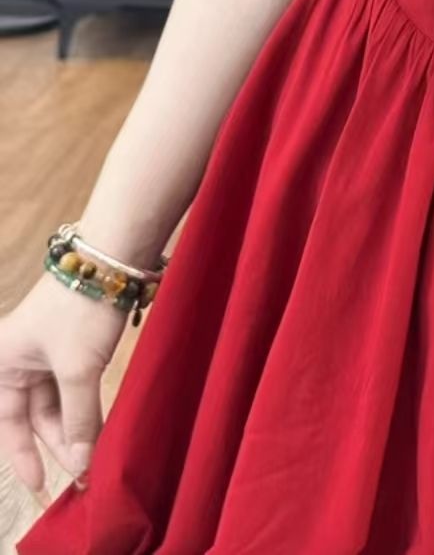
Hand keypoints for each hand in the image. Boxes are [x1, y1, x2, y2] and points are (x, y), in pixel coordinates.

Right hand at [0, 272, 126, 503]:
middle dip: (59, 444)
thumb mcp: (78, 368)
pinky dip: (86, 407)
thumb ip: (78, 418)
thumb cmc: (81, 308)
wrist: (112, 257)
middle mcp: (19, 359)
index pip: (9, 423)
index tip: (43, 487)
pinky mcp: (74, 344)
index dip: (24, 457)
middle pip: (34, 415)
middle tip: (84, 474)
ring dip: (76, 428)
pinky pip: (75, 386)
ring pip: (58, 402)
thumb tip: (81, 465)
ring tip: (97, 456)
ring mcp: (47, 351)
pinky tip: (101, 428)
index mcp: (3, 362)